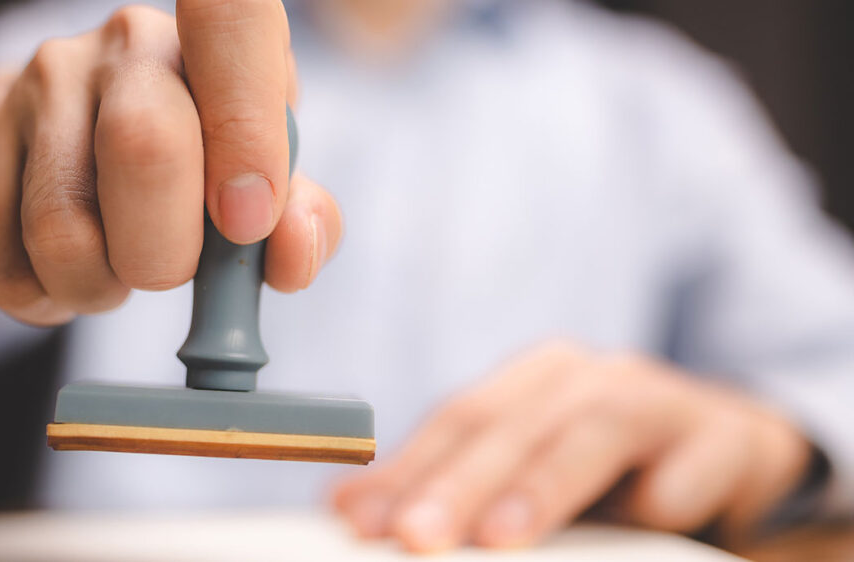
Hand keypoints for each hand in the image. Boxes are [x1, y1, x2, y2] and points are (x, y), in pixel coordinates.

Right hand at [0, 3, 339, 324]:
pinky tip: (65, 275)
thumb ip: (301, 218)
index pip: (233, 20)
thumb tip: (291, 251)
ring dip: (100, 289)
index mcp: (212, 41)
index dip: (246, 128)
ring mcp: (41, 79)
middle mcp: (126, 41)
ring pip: (62, 231)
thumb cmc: (201, 162)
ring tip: (114, 272)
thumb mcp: (266, 178)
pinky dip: (45, 301)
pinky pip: (4, 265)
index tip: (247, 223)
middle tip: (167, 272)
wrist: (90, 130)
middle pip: (144, 149)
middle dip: (164, 256)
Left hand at [333, 342, 810, 551]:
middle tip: (411, 536)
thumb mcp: (530, 473)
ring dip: (544, 483)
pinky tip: (655, 514)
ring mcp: (658, 397)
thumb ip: (457, 487)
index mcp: (533, 382)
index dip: (406, 470)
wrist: (733, 452)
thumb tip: (349, 512)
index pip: (457, 422)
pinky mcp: (725, 433)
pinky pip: (700, 454)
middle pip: (511, 424)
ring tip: (499, 536)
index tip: (357, 520)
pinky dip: (673, 485)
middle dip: (456, 483)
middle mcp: (588, 378)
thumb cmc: (612, 470)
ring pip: (593, 429)